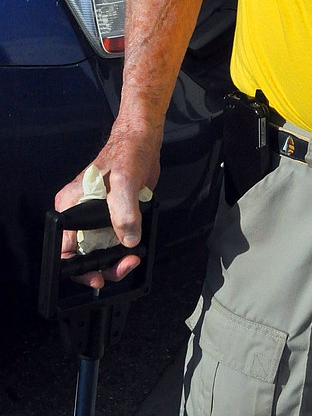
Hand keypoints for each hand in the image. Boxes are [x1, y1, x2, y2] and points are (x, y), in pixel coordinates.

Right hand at [54, 124, 160, 288]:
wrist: (143, 140)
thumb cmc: (127, 152)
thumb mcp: (124, 180)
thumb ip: (124, 211)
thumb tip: (128, 239)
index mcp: (70, 205)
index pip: (65, 248)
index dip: (79, 268)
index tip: (98, 274)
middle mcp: (79, 213)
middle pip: (83, 255)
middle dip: (102, 267)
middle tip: (124, 265)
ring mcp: (96, 217)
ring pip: (100, 251)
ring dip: (115, 260)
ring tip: (133, 257)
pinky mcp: (113, 216)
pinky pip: (115, 240)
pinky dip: (125, 248)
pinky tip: (136, 246)